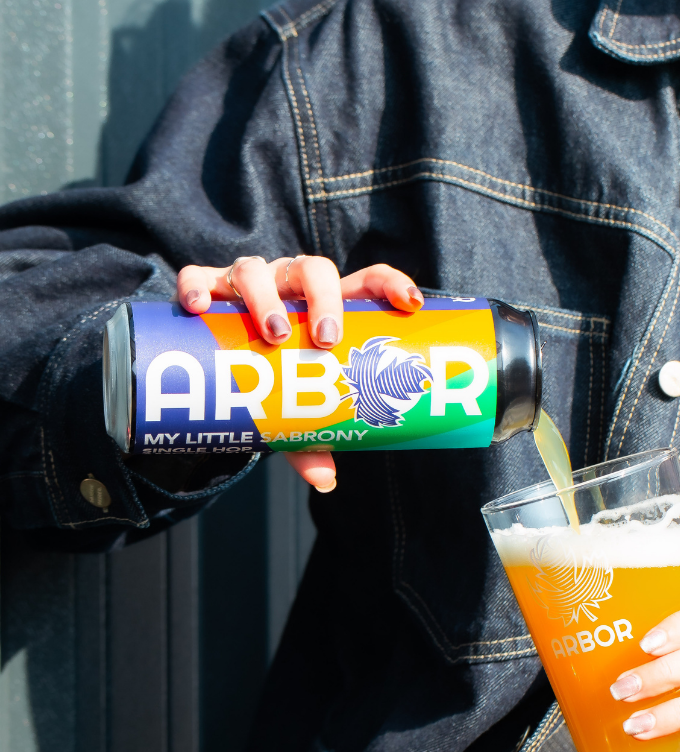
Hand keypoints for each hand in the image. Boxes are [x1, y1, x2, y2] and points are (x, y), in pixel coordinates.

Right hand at [175, 255, 422, 490]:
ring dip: (267, 297)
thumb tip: (325, 481)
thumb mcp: (297, 411)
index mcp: (328, 306)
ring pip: (257, 270)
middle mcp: (291, 286)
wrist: (221, 374)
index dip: (393, 284)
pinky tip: (200, 308)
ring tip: (272, 335)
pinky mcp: (206, 288)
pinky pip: (197, 276)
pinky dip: (196, 286)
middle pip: (314, 270)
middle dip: (323, 299)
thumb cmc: (275, 384)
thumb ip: (312, 438)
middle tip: (325, 339)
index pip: (369, 280)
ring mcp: (250, 283)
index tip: (412, 304)